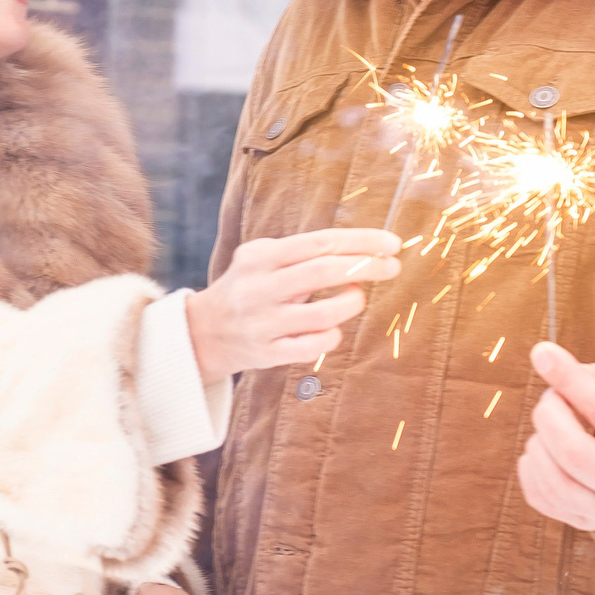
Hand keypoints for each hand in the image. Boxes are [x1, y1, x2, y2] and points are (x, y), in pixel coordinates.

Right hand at [186, 229, 400, 387]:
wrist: (202, 332)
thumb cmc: (247, 286)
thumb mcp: (260, 257)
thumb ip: (301, 251)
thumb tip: (360, 248)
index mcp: (260, 257)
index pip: (319, 242)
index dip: (360, 241)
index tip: (390, 243)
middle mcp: (259, 288)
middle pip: (323, 272)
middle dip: (367, 267)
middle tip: (392, 266)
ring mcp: (262, 323)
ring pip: (323, 315)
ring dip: (351, 303)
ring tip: (356, 297)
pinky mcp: (267, 353)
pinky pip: (313, 346)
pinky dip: (333, 336)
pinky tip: (333, 329)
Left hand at [520, 341, 594, 533]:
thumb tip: (560, 369)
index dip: (571, 381)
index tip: (543, 353)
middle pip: (573, 453)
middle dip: (550, 414)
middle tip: (553, 396)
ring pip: (554, 482)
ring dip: (538, 443)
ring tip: (553, 425)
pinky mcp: (587, 523)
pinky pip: (542, 499)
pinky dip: (531, 468)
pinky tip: (546, 450)